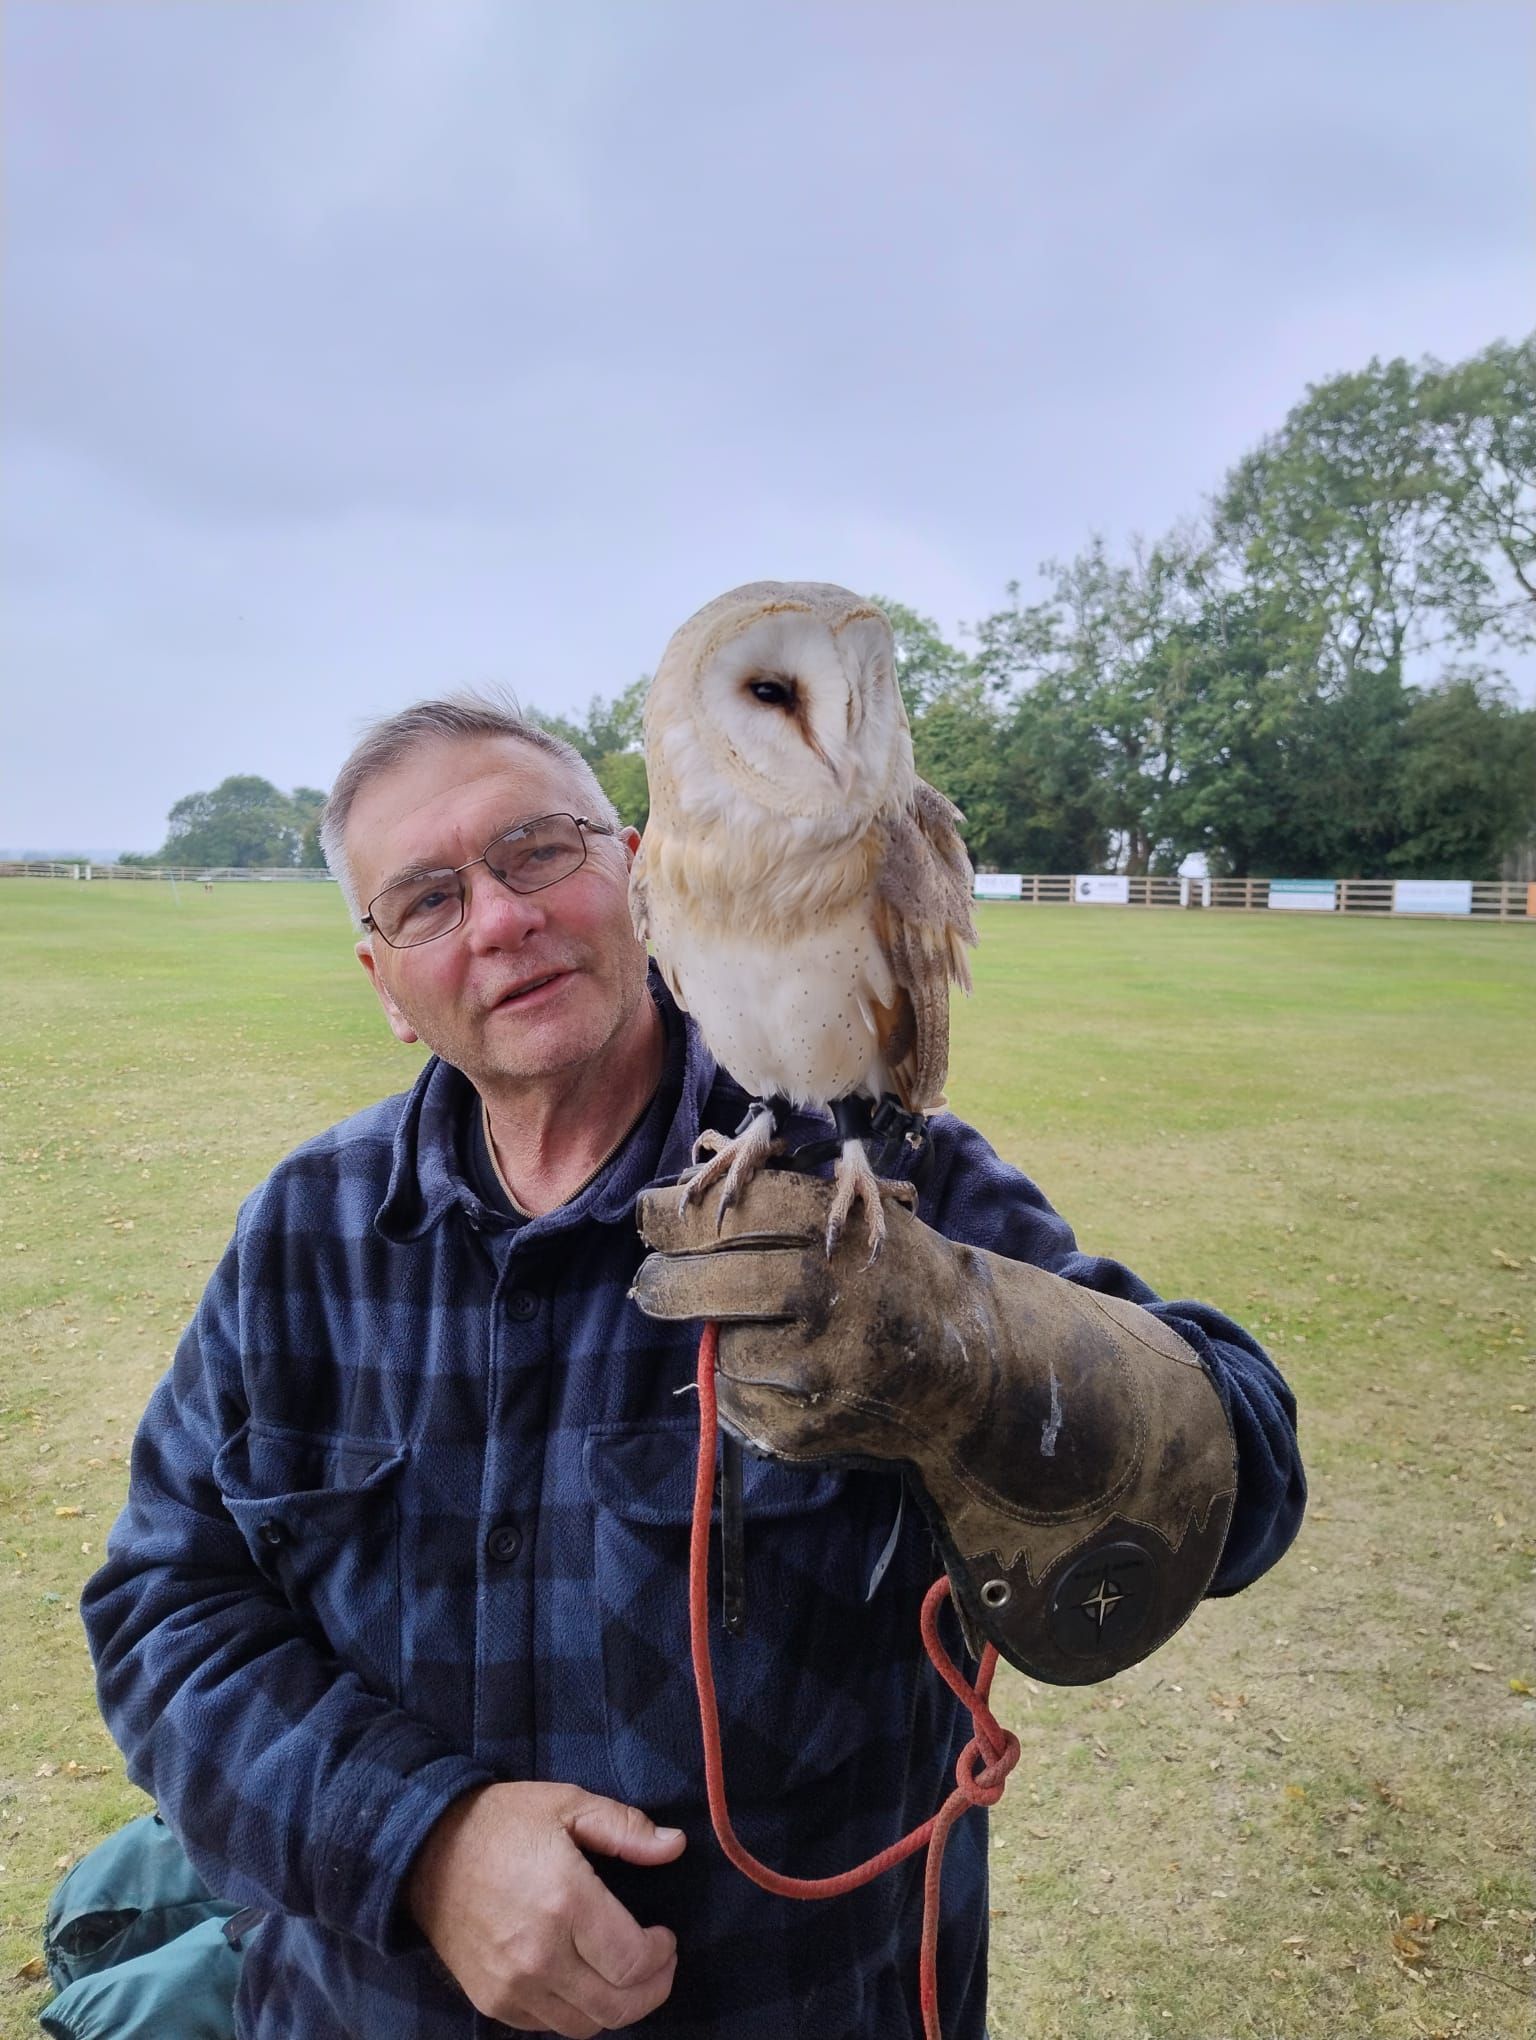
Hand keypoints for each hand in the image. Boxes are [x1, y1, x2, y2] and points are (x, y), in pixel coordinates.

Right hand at [406, 1781, 685, 2035]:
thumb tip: (675, 1846)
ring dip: (616, 2007)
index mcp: (565, 1902)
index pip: (633, 1962)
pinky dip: (576, 2012)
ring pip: (585, 2025)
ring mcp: (512, 1985)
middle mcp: (539, 1955)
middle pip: (616, 2007)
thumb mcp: (568, 1804)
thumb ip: (626, 1828)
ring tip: (625, 1975)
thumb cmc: (503, 1822)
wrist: (426, 1851)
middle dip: (652, 1991)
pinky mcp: (492, 2000)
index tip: (665, 1938)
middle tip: (660, 1966)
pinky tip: (584, 1981)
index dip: (661, 1957)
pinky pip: (548, 2026)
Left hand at [631, 1171, 1235, 1685]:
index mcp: (831, 1226)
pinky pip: (739, 1406)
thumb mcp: (860, 1217)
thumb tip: (674, 1206)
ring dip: (718, 1342)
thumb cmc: (896, 1275)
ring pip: (720, 1350)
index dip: (669, 1216)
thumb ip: (780, 1206)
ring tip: (747, 1332)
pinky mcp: (813, 1423)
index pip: (722, 1213)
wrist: (971, 1366)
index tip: (646, 1218)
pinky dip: (742, 1391)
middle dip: (664, 1285)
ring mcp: (818, 1362)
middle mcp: (822, 1289)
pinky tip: (775, 1373)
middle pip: (701, 1283)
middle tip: (651, 1287)